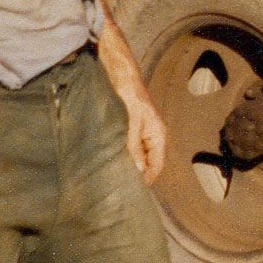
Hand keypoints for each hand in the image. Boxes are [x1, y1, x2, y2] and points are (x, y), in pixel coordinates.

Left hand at [99, 42, 166, 182]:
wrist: (117, 68)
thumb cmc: (127, 91)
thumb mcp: (131, 121)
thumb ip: (134, 146)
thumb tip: (138, 170)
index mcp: (157, 134)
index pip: (157, 166)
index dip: (147, 181)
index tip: (133, 194)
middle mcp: (150, 134)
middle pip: (147, 162)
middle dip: (136, 175)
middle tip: (119, 189)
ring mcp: (138, 130)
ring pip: (135, 155)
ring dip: (125, 164)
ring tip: (111, 177)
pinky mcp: (126, 126)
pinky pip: (125, 146)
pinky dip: (118, 154)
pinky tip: (105, 159)